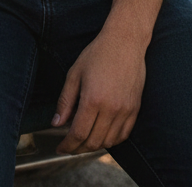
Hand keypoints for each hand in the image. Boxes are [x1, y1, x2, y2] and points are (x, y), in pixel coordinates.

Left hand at [52, 24, 146, 154]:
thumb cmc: (97, 54)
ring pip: (109, 142)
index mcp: (93, 100)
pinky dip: (111, 141)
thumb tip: (56, 123)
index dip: (67, 145)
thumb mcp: (74, 74)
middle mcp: (111, 109)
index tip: (59, 148)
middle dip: (78, 148)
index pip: (78, 133)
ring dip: (94, 146)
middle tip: (69, 146)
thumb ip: (65, 101)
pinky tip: (102, 136)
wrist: (125, 42)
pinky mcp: (135, 110)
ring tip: (83, 141)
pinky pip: (123, 135)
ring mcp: (126, 111)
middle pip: (93, 141)